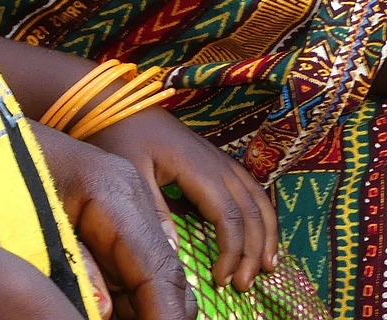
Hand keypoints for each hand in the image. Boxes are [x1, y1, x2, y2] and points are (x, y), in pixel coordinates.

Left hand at [26, 123, 193, 319]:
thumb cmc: (1, 167)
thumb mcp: (31, 218)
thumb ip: (74, 265)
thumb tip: (107, 311)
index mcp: (114, 193)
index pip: (159, 269)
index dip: (166, 314)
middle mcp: (133, 195)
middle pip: (169, 273)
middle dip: (162, 311)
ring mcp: (130, 201)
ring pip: (159, 271)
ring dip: (148, 304)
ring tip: (116, 314)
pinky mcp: (119, 212)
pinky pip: (139, 261)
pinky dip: (133, 292)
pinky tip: (113, 306)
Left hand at [90, 108, 277, 292]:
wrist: (117, 100)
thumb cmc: (119, 134)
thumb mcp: (129, 171)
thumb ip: (153, 209)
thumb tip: (176, 253)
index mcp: (198, 167)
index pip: (228, 216)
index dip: (232, 251)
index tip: (221, 280)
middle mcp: (217, 163)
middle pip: (250, 211)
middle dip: (253, 251)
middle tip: (244, 285)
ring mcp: (220, 160)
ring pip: (258, 199)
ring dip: (267, 234)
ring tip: (268, 267)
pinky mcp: (217, 160)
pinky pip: (251, 190)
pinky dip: (262, 215)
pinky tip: (261, 236)